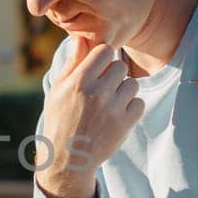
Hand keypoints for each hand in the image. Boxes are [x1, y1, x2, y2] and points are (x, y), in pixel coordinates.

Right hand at [36, 42, 144, 197]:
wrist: (68, 159)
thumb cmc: (60, 119)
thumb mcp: (58, 90)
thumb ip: (73, 63)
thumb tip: (82, 38)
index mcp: (79, 81)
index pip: (104, 51)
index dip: (103, 58)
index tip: (98, 68)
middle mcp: (97, 93)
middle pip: (120, 66)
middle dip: (113, 74)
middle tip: (103, 88)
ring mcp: (113, 109)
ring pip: (132, 84)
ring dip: (123, 90)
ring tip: (109, 102)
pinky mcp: (125, 124)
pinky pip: (139, 103)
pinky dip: (130, 107)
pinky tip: (116, 114)